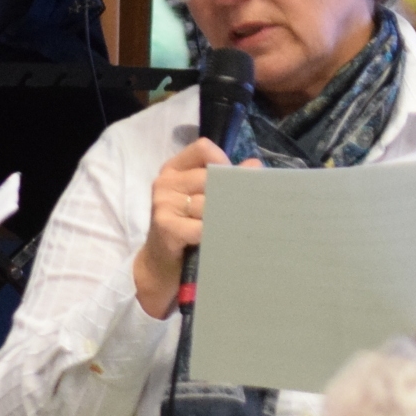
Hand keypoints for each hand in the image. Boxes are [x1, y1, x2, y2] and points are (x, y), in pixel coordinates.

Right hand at [135, 140, 258, 319]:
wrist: (160, 267)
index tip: (233, 180)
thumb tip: (255, 164)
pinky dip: (214, 235)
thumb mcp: (203, 202)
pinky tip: (218, 242)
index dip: (223, 161)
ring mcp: (163, 203)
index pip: (203, 148)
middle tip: (241, 212)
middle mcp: (166, 182)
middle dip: (229, 196)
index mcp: (174, 169)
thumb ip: (226, 181)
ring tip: (232, 230)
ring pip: (209, 204)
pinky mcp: (165, 226)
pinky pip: (201, 226)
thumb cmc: (186, 230)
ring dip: (224, 219)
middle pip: (210, 177)